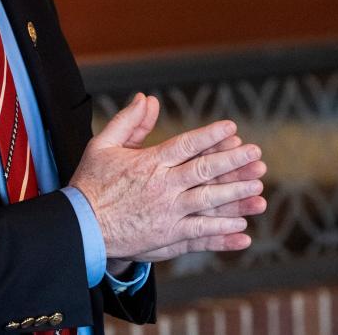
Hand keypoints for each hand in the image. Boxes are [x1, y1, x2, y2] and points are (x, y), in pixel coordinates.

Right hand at [69, 93, 265, 261]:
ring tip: (258, 191)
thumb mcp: (103, 145)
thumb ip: (128, 121)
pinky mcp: (167, 239)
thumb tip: (145, 98)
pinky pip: (200, 236)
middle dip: (233, 162)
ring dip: (236, 197)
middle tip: (256, 156)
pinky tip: (242, 231)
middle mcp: (162, 188)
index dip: (211, 135)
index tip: (232, 129)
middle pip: (204, 172)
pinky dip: (222, 234)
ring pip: (208, 204)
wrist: (80, 228)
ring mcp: (167, 215)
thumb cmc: (90, 184)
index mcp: (149, 163)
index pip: (186, 145)